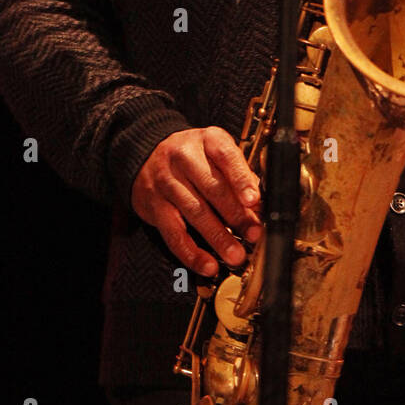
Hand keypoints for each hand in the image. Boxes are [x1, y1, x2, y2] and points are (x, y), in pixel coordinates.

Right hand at [131, 127, 261, 276]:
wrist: (146, 153)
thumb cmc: (193, 156)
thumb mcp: (217, 152)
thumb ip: (239, 174)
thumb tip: (258, 206)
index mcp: (207, 140)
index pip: (225, 156)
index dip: (241, 179)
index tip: (254, 200)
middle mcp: (184, 157)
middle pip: (212, 188)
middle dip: (236, 215)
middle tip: (253, 234)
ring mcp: (166, 181)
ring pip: (195, 212)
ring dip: (218, 237)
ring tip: (235, 255)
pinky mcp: (153, 205)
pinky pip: (174, 233)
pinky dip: (192, 252)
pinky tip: (208, 264)